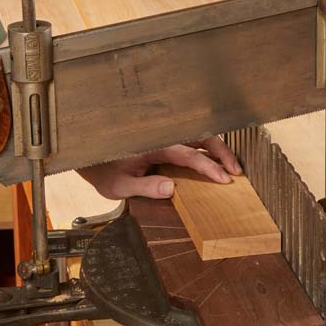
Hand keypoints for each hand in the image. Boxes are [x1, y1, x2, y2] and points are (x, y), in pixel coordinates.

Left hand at [79, 136, 241, 199]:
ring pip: (198, 137)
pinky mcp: (164, 141)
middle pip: (200, 138)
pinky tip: (216, 162)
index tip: (225, 178)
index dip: (208, 166)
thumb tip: (172, 188)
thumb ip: (144, 186)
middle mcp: (161, 138)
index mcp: (152, 146)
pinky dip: (207, 149)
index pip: (188, 155)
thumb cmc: (103, 171)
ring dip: (217, 150)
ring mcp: (164, 138)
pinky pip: (190, 142)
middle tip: (236, 171)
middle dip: (222, 152)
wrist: (89, 155)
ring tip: (231, 167)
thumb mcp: (119, 186)